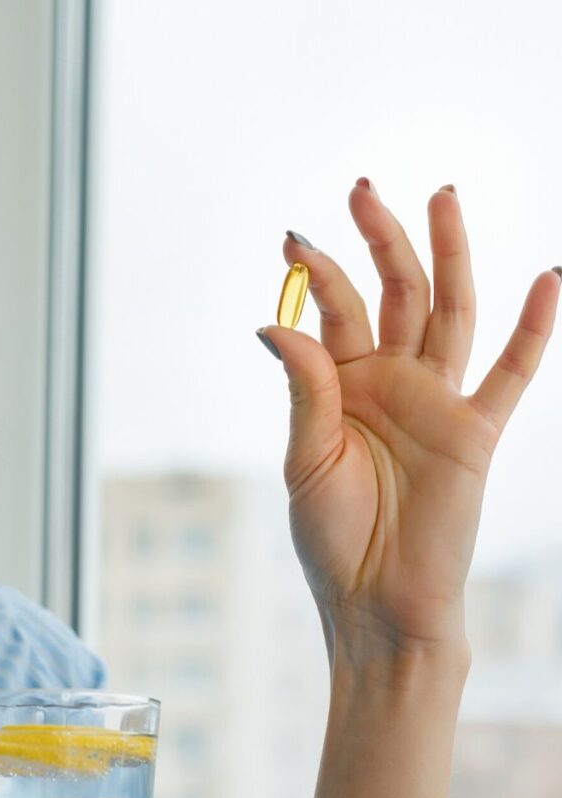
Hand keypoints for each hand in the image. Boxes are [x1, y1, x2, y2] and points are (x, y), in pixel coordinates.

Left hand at [261, 182, 559, 660]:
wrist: (376, 599)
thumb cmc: (330, 537)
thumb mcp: (305, 459)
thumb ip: (304, 389)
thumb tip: (273, 321)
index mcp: (340, 388)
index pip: (332, 313)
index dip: (316, 276)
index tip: (294, 238)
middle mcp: (389, 384)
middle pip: (391, 295)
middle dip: (379, 242)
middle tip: (363, 189)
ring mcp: (436, 403)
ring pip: (448, 313)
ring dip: (448, 256)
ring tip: (443, 196)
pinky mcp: (476, 432)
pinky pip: (510, 374)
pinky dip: (530, 330)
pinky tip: (547, 279)